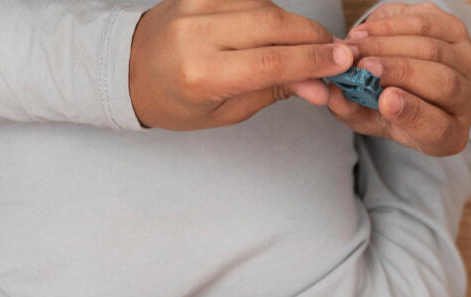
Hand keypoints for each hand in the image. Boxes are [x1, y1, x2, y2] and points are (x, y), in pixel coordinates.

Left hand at [129, 0, 355, 129]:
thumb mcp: (221, 111)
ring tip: (298, 46)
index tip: (342, 62)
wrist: (127, 70)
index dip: (313, 60)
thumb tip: (320, 84)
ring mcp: (195, 6)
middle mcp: (195, 35)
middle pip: (275, 26)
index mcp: (199, 74)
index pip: (271, 62)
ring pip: (267, 6)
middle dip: (312, 39)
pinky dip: (267, 10)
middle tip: (333, 54)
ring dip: (290, 25)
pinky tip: (271, 29)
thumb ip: (272, 91)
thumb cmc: (172, 98)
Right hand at [290, 3, 470, 155]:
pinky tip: (364, 32)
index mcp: (449, 134)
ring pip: (433, 47)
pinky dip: (393, 25)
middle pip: (441, 80)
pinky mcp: (459, 32)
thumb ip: (352, 112)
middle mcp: (470, 98)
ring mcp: (469, 62)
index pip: (438, 127)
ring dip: (388, 43)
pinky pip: (430, 22)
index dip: (413, 113)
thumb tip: (333, 94)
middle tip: (359, 65)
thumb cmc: (389, 110)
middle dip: (397, 69)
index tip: (385, 99)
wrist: (406, 82)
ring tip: (353, 46)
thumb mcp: (368, 121)